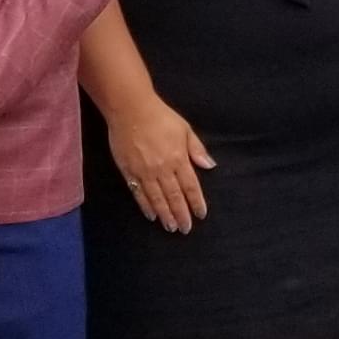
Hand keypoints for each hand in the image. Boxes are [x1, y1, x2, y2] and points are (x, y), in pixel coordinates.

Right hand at [106, 97, 213, 231]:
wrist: (130, 109)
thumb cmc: (161, 117)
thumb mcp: (185, 129)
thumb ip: (196, 150)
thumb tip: (210, 166)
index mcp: (178, 158)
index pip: (190, 186)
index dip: (196, 202)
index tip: (201, 215)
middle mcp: (162, 169)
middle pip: (174, 197)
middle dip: (181, 214)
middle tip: (185, 229)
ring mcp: (144, 172)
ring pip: (157, 199)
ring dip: (165, 215)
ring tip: (171, 227)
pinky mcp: (128, 172)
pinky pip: (139, 194)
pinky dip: (146, 206)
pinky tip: (151, 215)